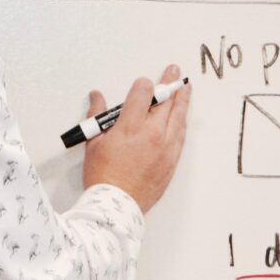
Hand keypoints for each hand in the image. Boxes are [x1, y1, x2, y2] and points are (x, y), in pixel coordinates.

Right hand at [82, 63, 191, 213]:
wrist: (116, 208)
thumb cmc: (102, 176)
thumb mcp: (94, 143)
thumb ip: (97, 116)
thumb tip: (96, 96)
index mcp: (131, 127)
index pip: (143, 93)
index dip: (144, 84)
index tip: (144, 83)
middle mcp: (152, 134)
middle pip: (166, 101)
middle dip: (170, 83)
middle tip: (174, 72)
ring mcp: (165, 148)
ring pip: (178, 117)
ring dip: (182, 100)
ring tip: (186, 88)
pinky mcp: (171, 162)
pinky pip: (181, 136)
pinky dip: (182, 123)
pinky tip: (183, 116)